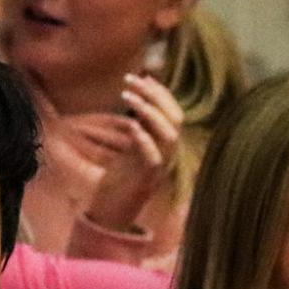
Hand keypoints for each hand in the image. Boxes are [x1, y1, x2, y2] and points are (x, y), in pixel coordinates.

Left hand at [81, 74, 185, 234]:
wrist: (112, 213)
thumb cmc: (118, 180)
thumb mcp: (129, 147)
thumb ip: (137, 125)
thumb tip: (136, 96)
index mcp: (165, 146)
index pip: (173, 112)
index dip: (161, 92)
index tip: (144, 75)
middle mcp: (168, 155)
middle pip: (176, 119)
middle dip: (156, 96)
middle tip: (132, 80)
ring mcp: (160, 168)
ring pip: (169, 136)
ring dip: (150, 113)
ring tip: (128, 97)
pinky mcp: (147, 180)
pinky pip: (153, 157)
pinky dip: (144, 139)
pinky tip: (130, 125)